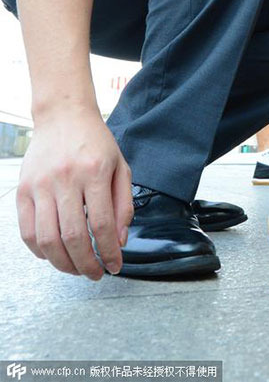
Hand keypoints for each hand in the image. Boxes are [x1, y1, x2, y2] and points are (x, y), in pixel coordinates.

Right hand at [16, 110, 132, 279]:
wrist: (63, 116)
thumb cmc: (95, 142)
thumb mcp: (120, 167)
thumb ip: (123, 205)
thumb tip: (119, 241)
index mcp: (95, 172)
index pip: (102, 224)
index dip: (109, 252)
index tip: (115, 265)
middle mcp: (66, 178)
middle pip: (73, 237)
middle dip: (87, 264)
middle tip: (96, 273)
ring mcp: (41, 185)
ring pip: (48, 239)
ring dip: (63, 263)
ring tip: (77, 269)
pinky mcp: (24, 190)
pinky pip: (28, 232)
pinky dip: (41, 251)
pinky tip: (55, 254)